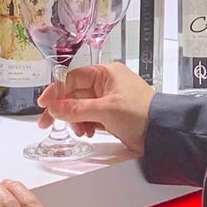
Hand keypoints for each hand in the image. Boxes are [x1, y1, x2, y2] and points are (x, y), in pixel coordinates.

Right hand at [37, 62, 155, 154]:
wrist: (162, 132)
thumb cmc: (141, 113)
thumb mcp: (106, 110)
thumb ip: (77, 109)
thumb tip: (55, 107)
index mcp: (106, 73)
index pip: (73, 78)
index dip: (56, 90)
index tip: (44, 103)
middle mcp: (106, 84)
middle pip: (74, 94)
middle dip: (63, 110)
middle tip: (47, 122)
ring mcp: (108, 99)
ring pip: (80, 108)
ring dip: (75, 120)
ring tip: (81, 131)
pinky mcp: (110, 114)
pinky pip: (89, 117)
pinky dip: (85, 125)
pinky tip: (88, 132)